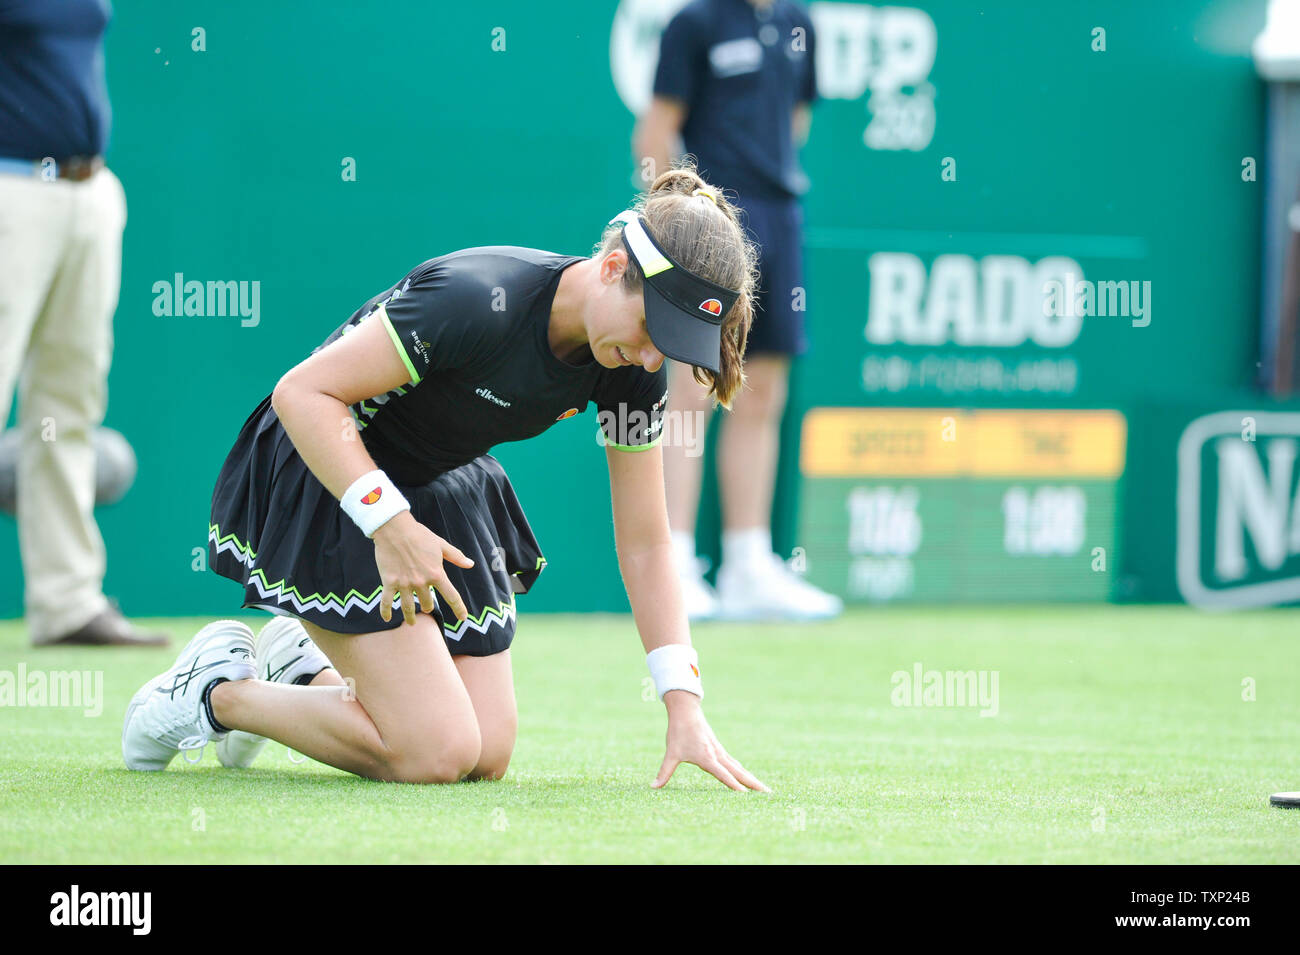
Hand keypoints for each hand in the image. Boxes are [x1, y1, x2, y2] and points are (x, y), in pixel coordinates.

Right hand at [372, 511, 474, 625]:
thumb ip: (456, 556)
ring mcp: (404, 583)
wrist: (395, 529)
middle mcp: (421, 582)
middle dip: (428, 607)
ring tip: (412, 623)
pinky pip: (386, 601)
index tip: (463, 618)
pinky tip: (387, 619)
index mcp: (436, 573)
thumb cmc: (419, 535)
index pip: (451, 596)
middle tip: (426, 607)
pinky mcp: (389, 582)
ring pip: (408, 607)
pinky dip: (386, 612)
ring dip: (410, 617)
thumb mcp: (441, 544)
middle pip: (427, 604)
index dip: (459, 608)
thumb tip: (471, 564)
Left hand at [652, 690, 768, 791]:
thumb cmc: (678, 732)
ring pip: (739, 767)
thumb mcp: (671, 753)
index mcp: (707, 757)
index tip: (745, 795)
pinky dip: (742, 771)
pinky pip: (734, 763)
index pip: (723, 774)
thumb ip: (664, 772)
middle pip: (739, 772)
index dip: (733, 785)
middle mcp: (717, 755)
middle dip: (753, 783)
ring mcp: (720, 752)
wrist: (686, 711)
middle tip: (768, 794)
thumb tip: (653, 787)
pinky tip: (745, 776)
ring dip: (751, 778)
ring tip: (763, 789)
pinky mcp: (719, 749)